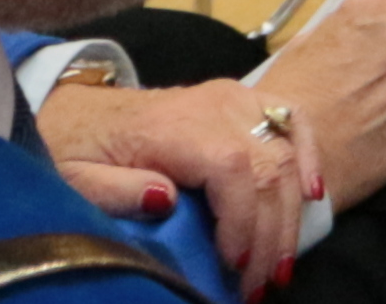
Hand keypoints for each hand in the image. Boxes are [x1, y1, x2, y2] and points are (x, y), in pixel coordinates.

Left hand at [46, 76, 315, 295]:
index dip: (243, 218)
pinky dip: (310, 157)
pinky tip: (312, 195)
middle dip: (272, 233)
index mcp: (174, 127)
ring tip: (280, 265)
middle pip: (268, 166)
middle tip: (259, 285)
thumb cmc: (73, 150)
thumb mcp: (73, 178)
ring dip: (291, 213)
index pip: (231, 167)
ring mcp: (236, 99)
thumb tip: (165, 199)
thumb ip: (115, 190)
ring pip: (287, 152)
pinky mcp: (246, 101)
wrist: (77, 111)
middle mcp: (215, 106)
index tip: (234, 265)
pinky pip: (294, 122)